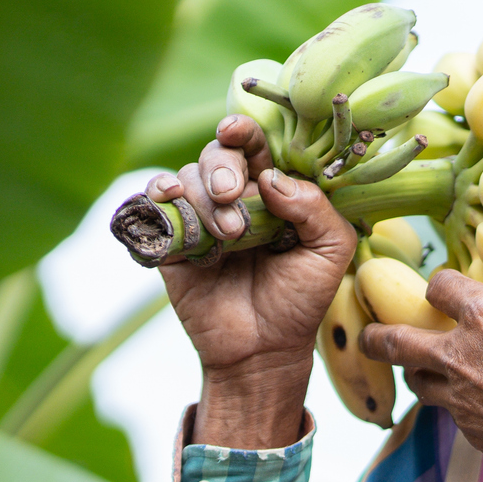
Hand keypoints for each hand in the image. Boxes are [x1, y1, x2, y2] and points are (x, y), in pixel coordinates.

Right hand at [148, 115, 354, 448]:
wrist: (262, 350)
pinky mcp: (171, 240)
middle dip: (224, 169)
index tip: (236, 131)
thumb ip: (315, 207)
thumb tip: (273, 177)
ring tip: (228, 236)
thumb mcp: (329, 251)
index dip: (245, 131)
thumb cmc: (300, 300)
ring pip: (188, 176)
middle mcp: (236, 198)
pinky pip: (154, 203)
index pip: (258, 147)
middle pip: (219, 155)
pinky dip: (158, 194)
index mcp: (274, 192)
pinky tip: (169, 199)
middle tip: (233, 199)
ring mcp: (201, 217)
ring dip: (203, 197)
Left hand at [361, 198, 482, 464]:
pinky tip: (464, 405)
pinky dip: (449, 405)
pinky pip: (447, 413)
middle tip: (368, 335)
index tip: (445, 286)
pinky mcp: (470, 429)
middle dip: (380, 336)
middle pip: (400, 341)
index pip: (440, 287)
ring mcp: (459, 396)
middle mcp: (459, 354)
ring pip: (417, 382)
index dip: (441, 284)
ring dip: (413, 371)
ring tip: (414, 368)